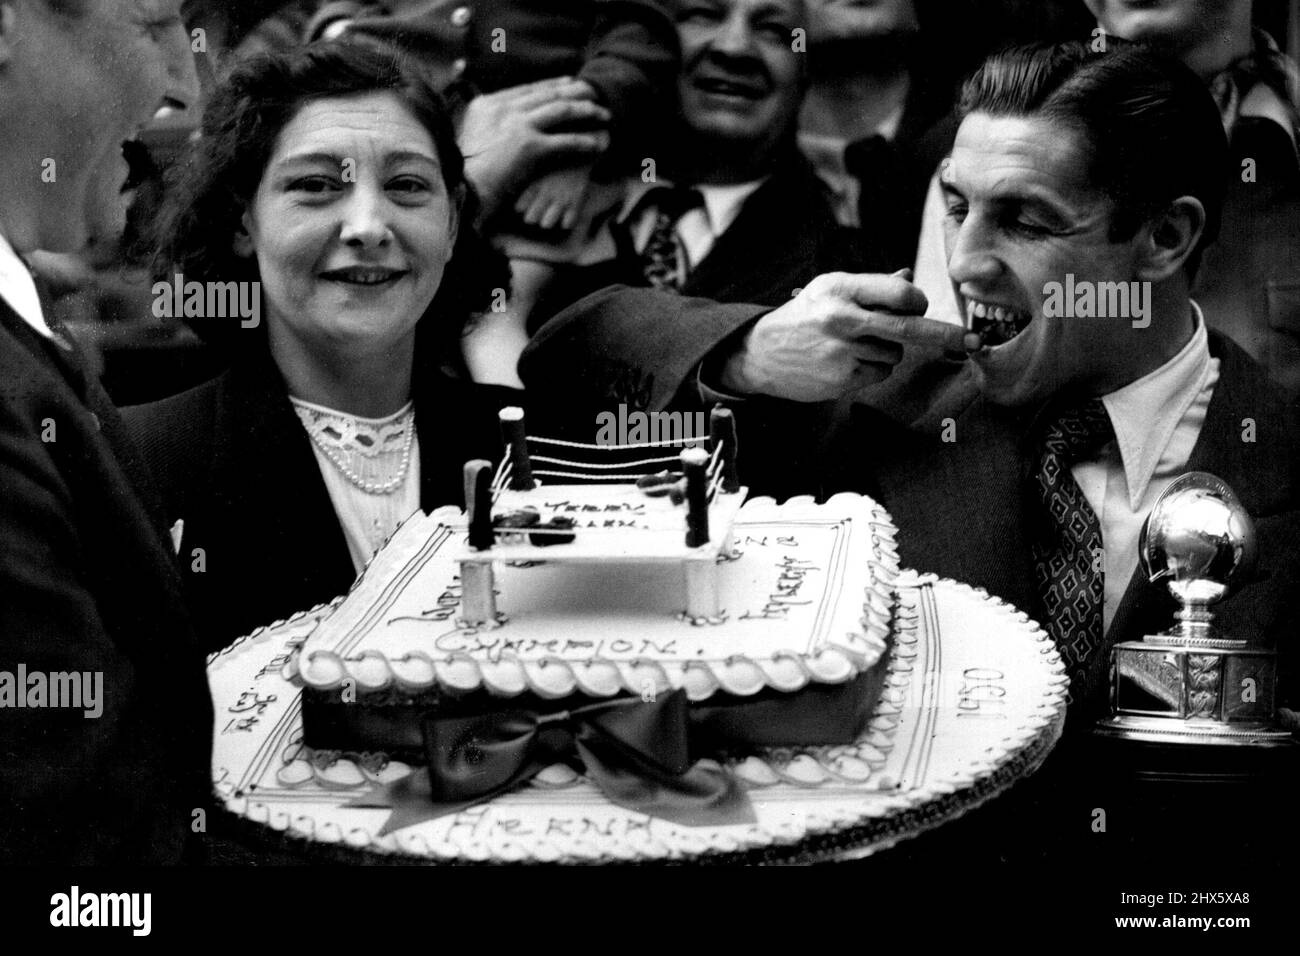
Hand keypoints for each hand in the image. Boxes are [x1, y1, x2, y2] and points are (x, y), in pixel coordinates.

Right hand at [458, 77, 609, 219]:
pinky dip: (584, 141)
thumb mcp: (470, 138)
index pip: (527, 89)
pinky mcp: (530, 146)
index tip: (569, 83)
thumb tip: (500, 125)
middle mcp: (503, 109)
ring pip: (561, 110)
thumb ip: (487, 125)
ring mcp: (517, 125)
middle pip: (547, 93)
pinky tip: (598, 144)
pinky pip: (565, 140)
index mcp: (487, 104)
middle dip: (575, 91)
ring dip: (586, 110)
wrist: (462, 188)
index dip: (552, 85)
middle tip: (593, 91)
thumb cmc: (465, 173)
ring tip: (603, 114)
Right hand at [719, 270, 966, 400]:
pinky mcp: (841, 380)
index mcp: (841, 289)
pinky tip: (846, 362)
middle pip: (908, 328)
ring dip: (886, 351)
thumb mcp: (830, 289)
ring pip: (894, 355)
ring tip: (854, 346)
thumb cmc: (803, 315)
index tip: (920, 305)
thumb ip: (871, 287)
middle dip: (946, 334)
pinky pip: (879, 374)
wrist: (760, 353)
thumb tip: (909, 282)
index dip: (917, 301)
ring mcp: (841, 353)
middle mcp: (842, 320)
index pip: (899, 294)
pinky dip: (872, 369)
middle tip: (975, 341)